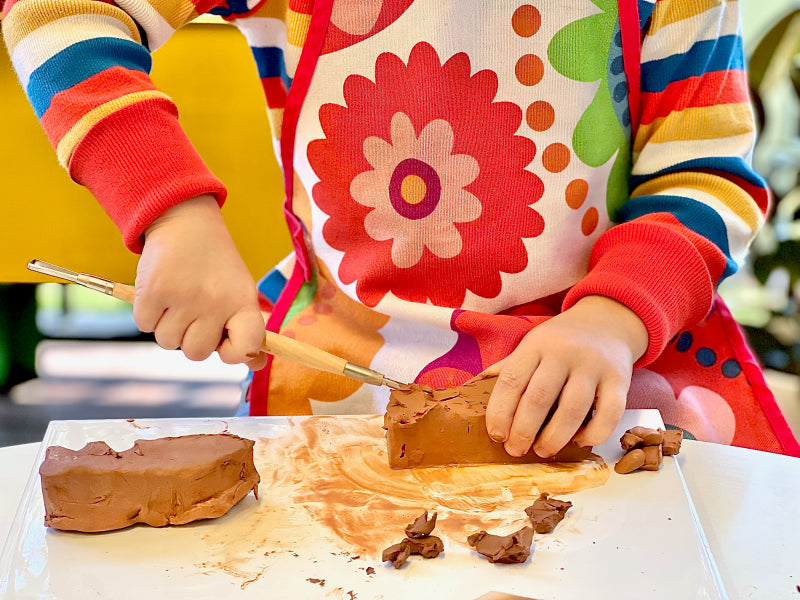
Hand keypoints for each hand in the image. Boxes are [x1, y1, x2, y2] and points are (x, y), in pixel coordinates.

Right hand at [133, 195, 267, 369]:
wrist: (187, 225)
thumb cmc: (216, 268)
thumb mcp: (239, 293)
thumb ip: (247, 331)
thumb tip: (257, 365)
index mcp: (243, 303)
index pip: (247, 347)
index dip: (234, 353)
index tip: (225, 340)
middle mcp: (215, 302)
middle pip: (196, 353)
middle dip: (191, 338)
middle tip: (194, 311)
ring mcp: (183, 298)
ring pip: (168, 342)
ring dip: (168, 326)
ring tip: (179, 299)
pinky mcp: (153, 292)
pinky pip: (145, 325)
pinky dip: (149, 314)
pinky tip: (162, 292)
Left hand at [484, 295, 647, 457]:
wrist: (607, 322)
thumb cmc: (561, 341)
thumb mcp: (532, 345)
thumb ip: (509, 368)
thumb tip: (473, 388)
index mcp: (536, 345)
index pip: (511, 381)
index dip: (499, 412)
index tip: (496, 435)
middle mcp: (564, 353)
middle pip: (539, 398)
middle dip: (523, 431)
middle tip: (515, 449)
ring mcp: (594, 366)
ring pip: (572, 410)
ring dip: (554, 438)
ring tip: (542, 450)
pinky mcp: (620, 380)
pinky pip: (608, 415)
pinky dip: (592, 435)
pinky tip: (578, 441)